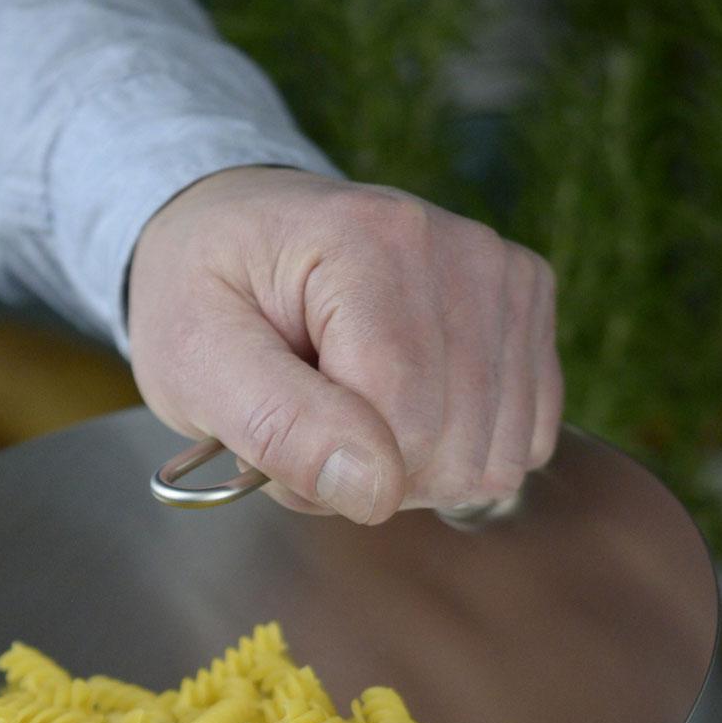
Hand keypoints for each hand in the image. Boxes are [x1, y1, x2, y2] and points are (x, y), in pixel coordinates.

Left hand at [127, 167, 562, 520]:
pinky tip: (401, 411)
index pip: (404, 423)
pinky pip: (524, 439)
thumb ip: (278, 427)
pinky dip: (458, 452)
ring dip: (414, 471)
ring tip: (348, 414)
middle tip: (307, 424)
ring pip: (496, 457)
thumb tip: (373, 491)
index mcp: (371, 246)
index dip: (336, 473)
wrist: (234, 231)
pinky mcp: (527, 309)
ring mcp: (505, 277)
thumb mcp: (195, 361)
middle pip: (457, 449)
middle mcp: (461, 250)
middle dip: (374, 476)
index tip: (275, 436)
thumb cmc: (204, 293)